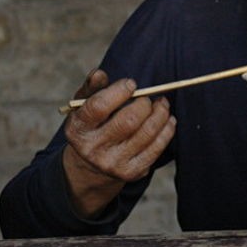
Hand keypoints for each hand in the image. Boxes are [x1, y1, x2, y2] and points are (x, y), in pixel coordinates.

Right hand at [62, 69, 175, 217]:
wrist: (92, 165)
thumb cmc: (93, 126)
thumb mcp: (84, 107)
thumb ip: (92, 88)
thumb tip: (99, 74)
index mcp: (78, 129)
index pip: (98, 107)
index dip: (119, 92)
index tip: (131, 84)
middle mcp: (93, 149)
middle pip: (127, 121)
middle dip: (144, 104)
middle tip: (148, 97)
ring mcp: (113, 163)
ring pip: (146, 133)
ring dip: (160, 113)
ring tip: (162, 104)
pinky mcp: (131, 172)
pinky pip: (157, 148)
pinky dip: (167, 129)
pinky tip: (168, 119)